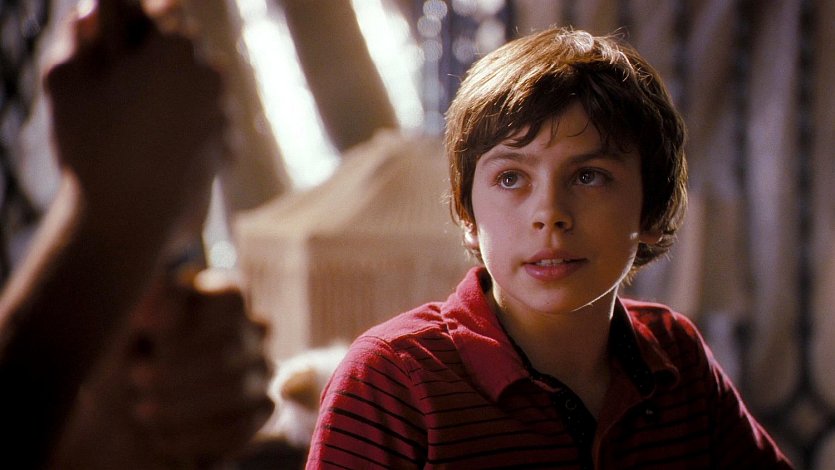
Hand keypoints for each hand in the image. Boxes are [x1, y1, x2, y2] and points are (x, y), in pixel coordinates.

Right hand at [44, 0, 224, 238]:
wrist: (125, 219)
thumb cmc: (88, 146)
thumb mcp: (64, 82)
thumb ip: (76, 37)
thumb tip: (91, 12)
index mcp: (175, 49)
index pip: (169, 12)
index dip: (146, 20)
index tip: (128, 38)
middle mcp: (210, 77)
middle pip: (190, 49)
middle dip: (165, 56)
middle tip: (133, 73)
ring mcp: (223, 115)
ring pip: (205, 86)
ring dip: (183, 91)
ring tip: (146, 111)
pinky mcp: (227, 149)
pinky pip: (212, 123)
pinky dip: (195, 125)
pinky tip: (165, 139)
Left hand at [52, 268, 273, 467]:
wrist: (128, 415)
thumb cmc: (130, 360)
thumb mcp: (126, 330)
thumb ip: (149, 305)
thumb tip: (165, 297)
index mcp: (224, 299)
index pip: (232, 297)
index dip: (189, 314)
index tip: (141, 328)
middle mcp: (252, 331)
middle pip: (229, 346)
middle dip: (176, 369)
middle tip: (135, 379)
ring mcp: (262, 371)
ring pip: (236, 388)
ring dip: (182, 405)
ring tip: (142, 412)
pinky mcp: (262, 410)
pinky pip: (241, 426)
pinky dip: (197, 436)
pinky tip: (163, 438)